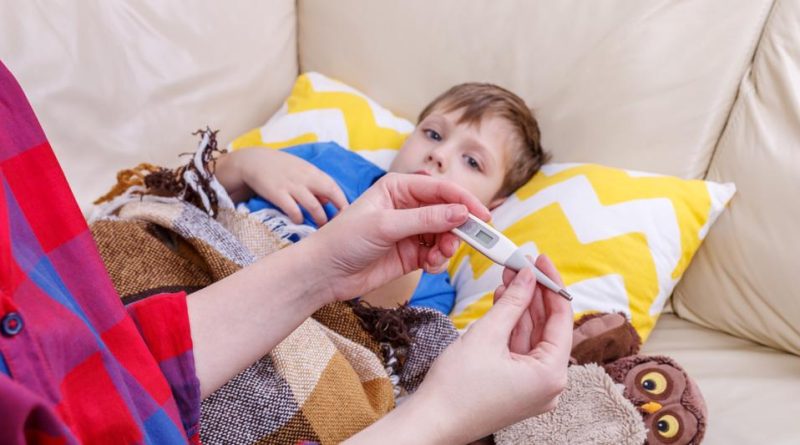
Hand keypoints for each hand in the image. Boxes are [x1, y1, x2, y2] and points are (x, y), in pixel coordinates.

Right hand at [215, 148, 347, 224]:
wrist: (253, 161)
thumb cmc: (280, 168)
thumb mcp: (301, 171)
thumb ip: (316, 184)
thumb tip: (329, 201)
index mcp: (313, 172)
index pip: (334, 187)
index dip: (343, 202)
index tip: (348, 216)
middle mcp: (305, 178)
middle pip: (329, 194)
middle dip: (337, 212)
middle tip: (339, 226)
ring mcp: (292, 186)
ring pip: (314, 205)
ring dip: (320, 219)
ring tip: (322, 228)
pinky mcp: (277, 193)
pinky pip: (293, 209)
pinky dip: (299, 218)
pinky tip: (299, 222)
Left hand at [309, 172, 490, 301]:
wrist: (324, 273)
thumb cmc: (344, 239)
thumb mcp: (385, 225)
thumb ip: (425, 219)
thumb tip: (460, 213)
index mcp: (399, 187)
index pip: (441, 189)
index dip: (465, 201)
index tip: (482, 217)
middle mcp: (408, 206)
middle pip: (448, 213)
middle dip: (457, 229)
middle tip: (461, 243)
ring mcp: (410, 231)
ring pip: (445, 235)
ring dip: (447, 247)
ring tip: (437, 256)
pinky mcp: (410, 253)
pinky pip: (436, 254)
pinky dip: (438, 260)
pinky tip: (428, 265)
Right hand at [408, 256, 572, 442]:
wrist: (431, 421)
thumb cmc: (456, 388)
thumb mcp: (487, 334)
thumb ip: (513, 301)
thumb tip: (528, 276)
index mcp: (551, 375)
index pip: (561, 319)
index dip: (550, 285)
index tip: (540, 261)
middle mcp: (549, 384)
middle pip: (547, 327)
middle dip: (532, 294)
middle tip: (521, 265)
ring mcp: (532, 388)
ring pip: (531, 337)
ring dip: (519, 308)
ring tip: (508, 278)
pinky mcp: (516, 388)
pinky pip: (520, 350)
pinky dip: (511, 327)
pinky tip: (502, 302)